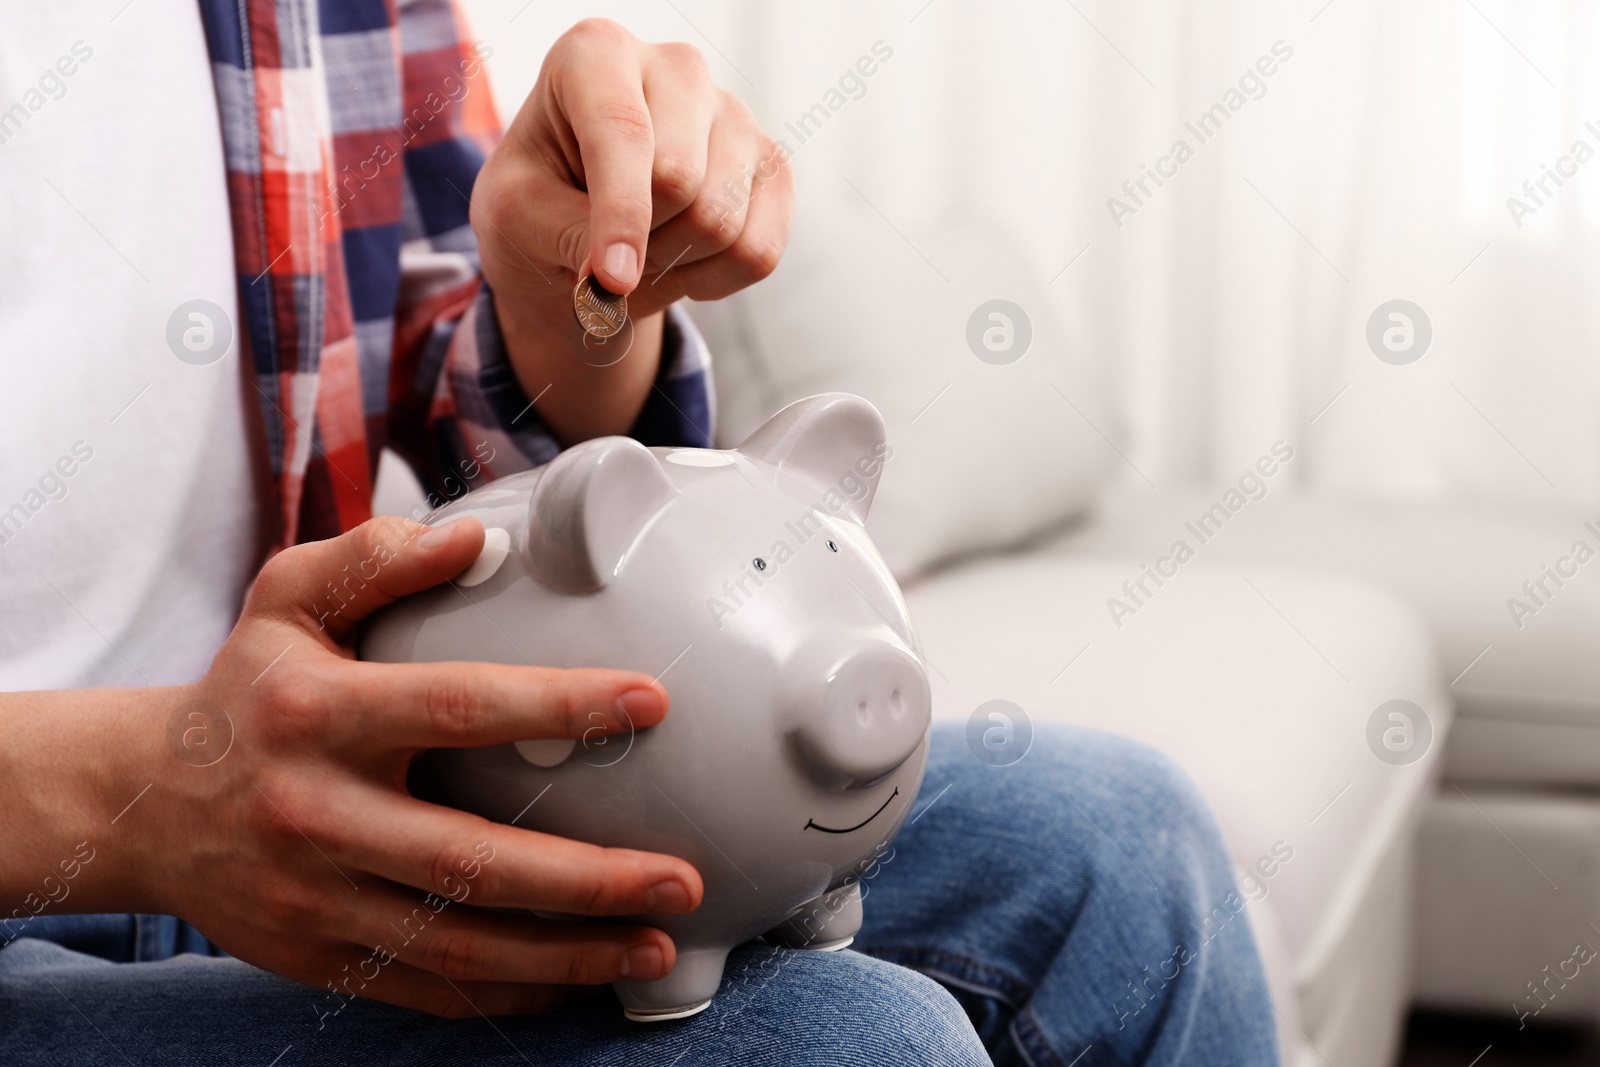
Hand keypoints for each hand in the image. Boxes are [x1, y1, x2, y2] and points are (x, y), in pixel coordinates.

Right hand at [129, 517, 702, 1016]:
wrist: (140, 807)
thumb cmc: (244, 691)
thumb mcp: (283, 602)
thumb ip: (373, 561)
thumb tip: (472, 540)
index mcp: (319, 715)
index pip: (454, 704)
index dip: (556, 703)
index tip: (649, 701)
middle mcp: (317, 813)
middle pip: (468, 858)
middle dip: (585, 880)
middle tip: (680, 879)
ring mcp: (316, 898)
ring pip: (457, 944)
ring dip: (566, 954)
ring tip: (654, 947)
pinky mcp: (319, 958)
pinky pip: (427, 989)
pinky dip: (509, 995)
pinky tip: (580, 981)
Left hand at [470, 18, 795, 441]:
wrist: (578, 221)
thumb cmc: (539, 201)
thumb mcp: (517, 216)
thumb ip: (564, 237)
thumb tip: (619, 282)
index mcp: (598, 54)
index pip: (624, 130)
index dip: (621, 212)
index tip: (611, 280)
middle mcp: (678, 69)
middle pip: (681, 181)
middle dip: (640, 241)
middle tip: (604, 253)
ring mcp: (734, 116)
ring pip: (722, 222)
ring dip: (672, 266)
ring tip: (640, 252)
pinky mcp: (771, 167)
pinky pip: (758, 252)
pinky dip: (712, 281)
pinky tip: (681, 261)